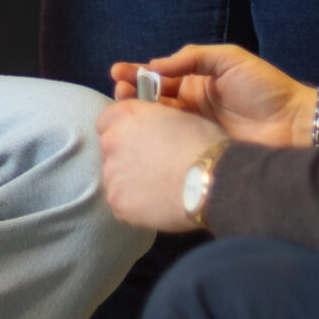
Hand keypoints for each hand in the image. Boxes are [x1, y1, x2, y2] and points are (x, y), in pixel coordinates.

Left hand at [96, 100, 227, 231]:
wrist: (212, 181)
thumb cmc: (203, 145)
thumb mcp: (178, 116)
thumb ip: (152, 121)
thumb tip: (150, 131)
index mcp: (126, 115)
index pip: (106, 120)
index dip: (122, 130)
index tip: (136, 140)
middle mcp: (112, 141)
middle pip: (108, 149)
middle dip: (125, 156)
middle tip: (152, 165)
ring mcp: (112, 173)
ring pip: (114, 177)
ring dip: (129, 180)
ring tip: (158, 186)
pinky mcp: (117, 201)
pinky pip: (120, 201)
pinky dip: (134, 204)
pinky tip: (156, 202)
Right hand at [112, 44, 317, 147]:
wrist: (294, 125)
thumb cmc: (266, 88)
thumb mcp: (229, 59)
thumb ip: (193, 57)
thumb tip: (156, 65)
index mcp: (198, 81)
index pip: (160, 76)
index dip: (137, 74)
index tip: (118, 73)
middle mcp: (193, 105)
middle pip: (153, 100)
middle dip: (132, 95)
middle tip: (119, 93)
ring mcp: (195, 128)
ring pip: (159, 122)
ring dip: (139, 115)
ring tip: (124, 110)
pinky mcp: (200, 149)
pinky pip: (173, 143)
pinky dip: (155, 138)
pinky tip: (141, 135)